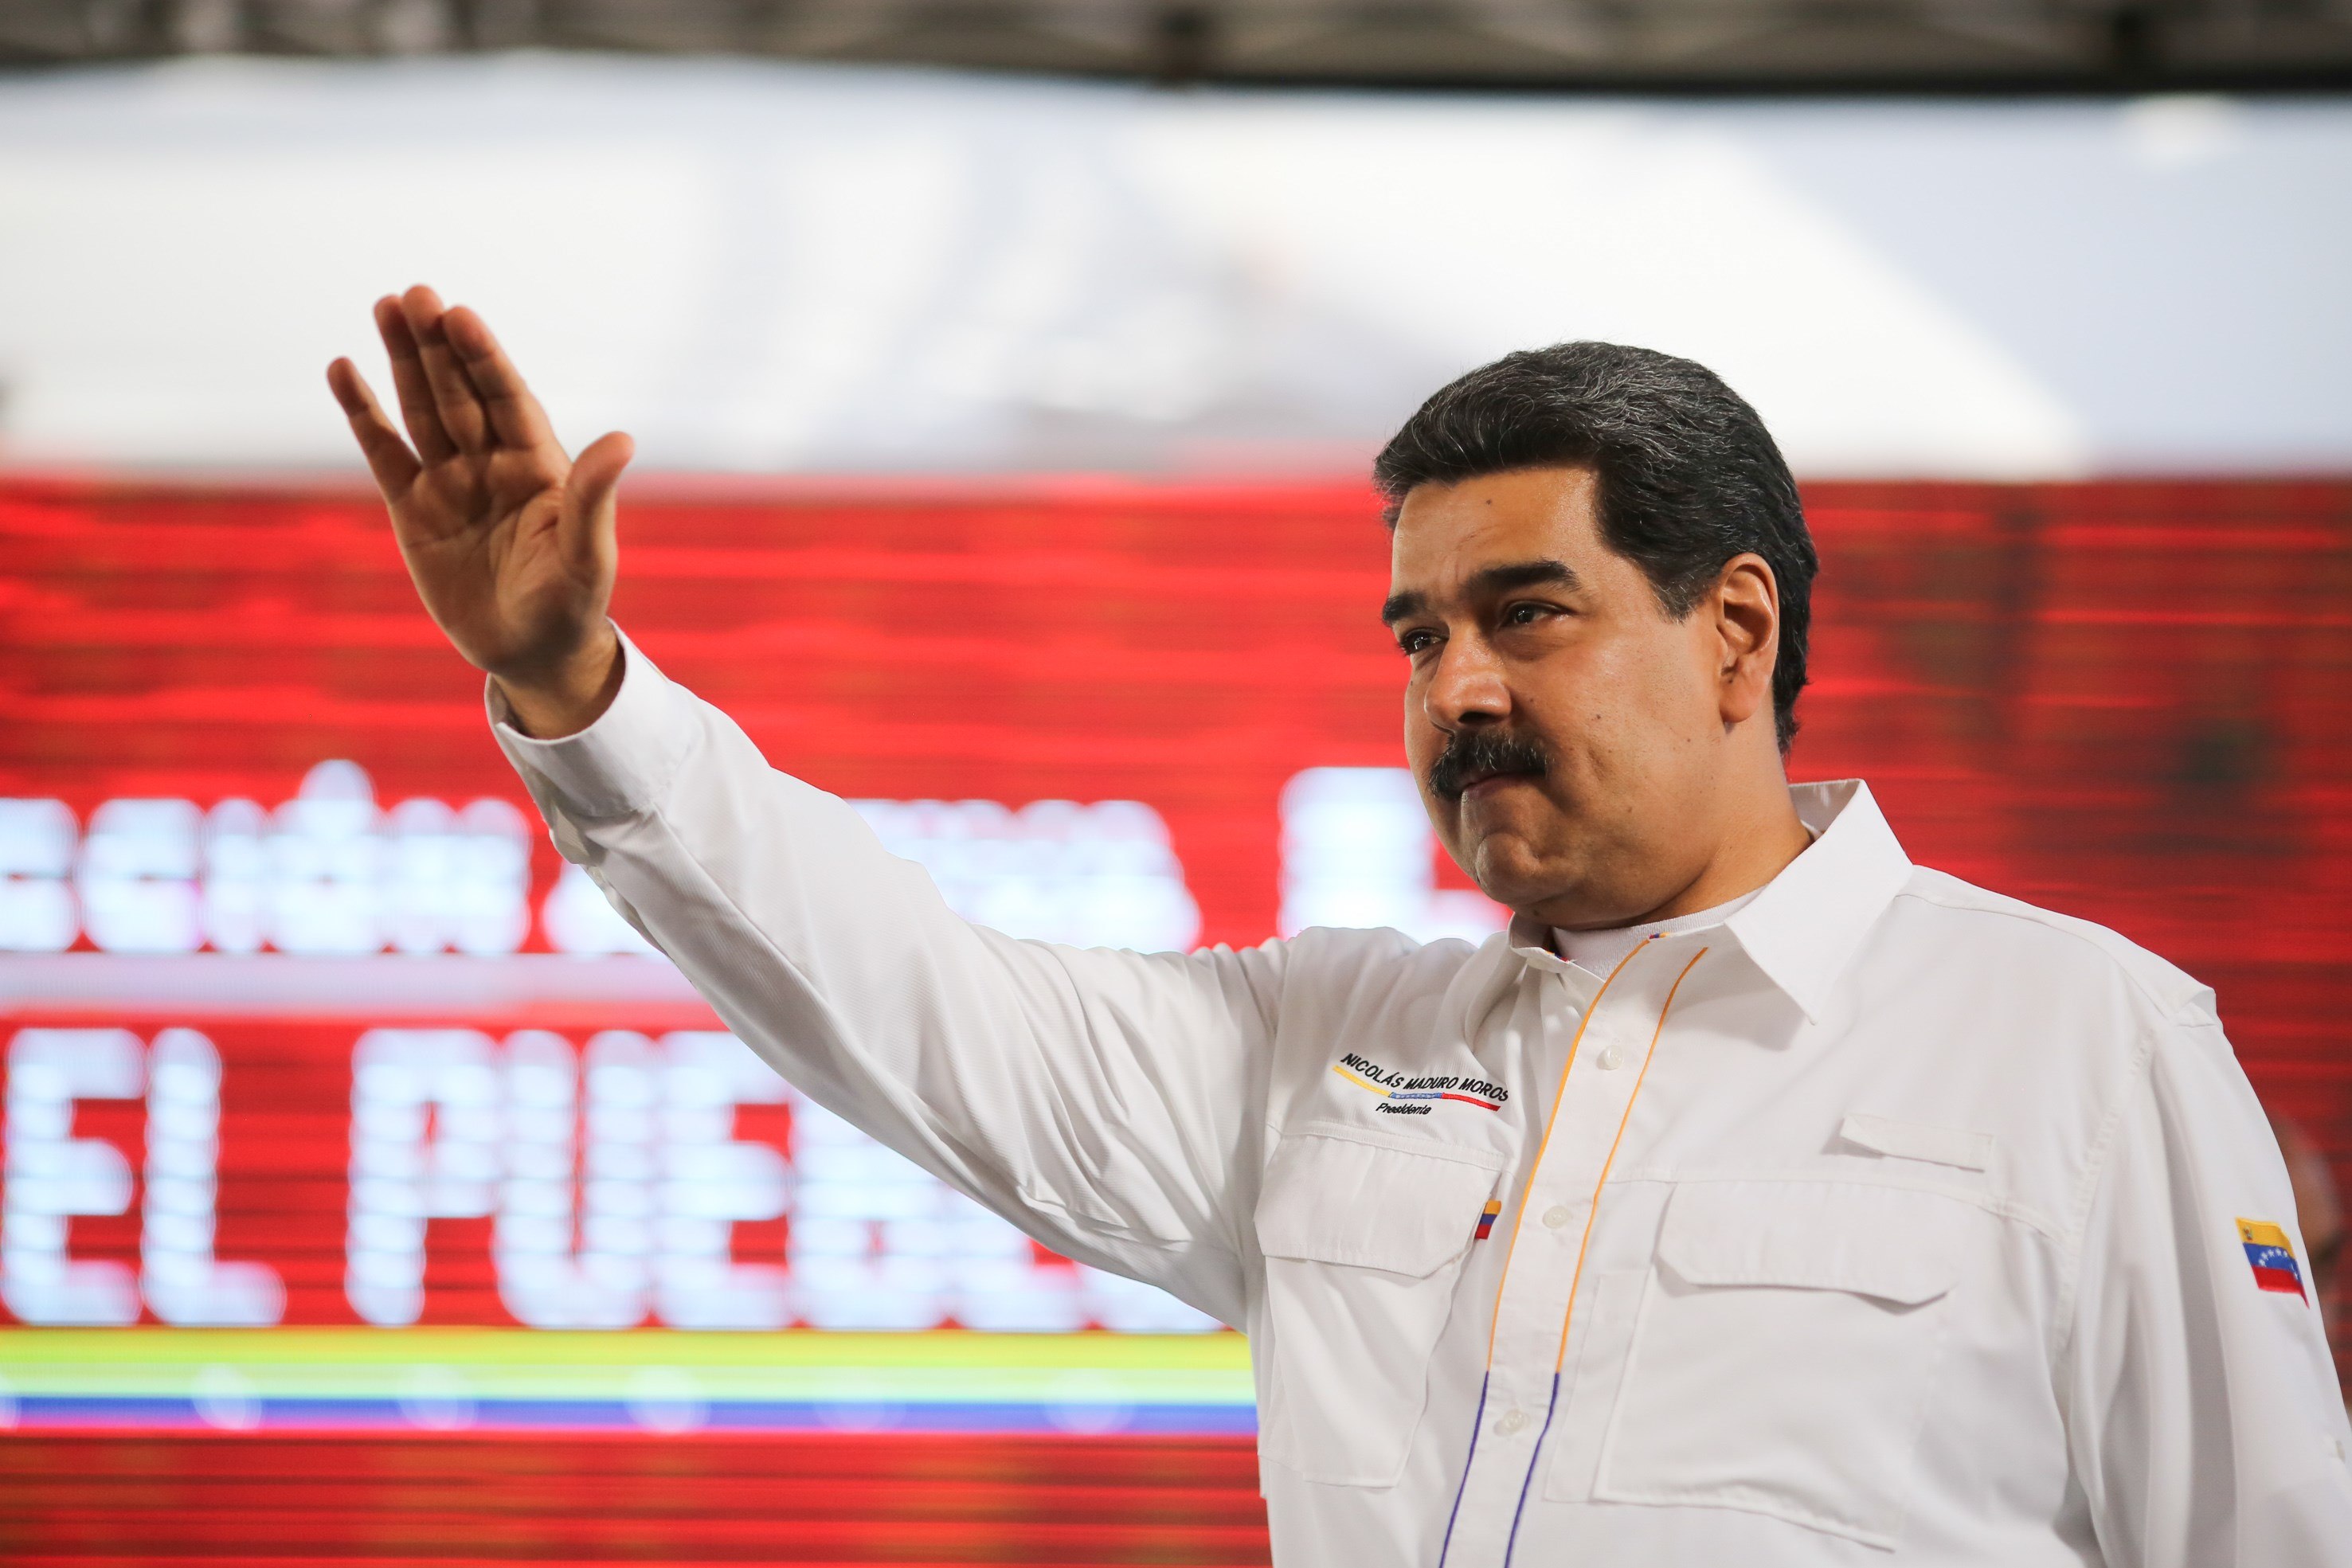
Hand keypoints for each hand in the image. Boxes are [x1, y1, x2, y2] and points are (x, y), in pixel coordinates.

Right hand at [327, 285, 631, 737]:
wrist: (533, 655)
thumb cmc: (572, 605)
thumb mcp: (587, 555)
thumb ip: (594, 497)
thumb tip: (625, 439)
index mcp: (539, 465)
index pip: (507, 398)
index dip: (484, 358)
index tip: (461, 315)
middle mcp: (492, 462)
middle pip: (459, 392)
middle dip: (437, 345)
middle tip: (413, 294)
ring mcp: (451, 482)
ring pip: (421, 409)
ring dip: (403, 361)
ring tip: (384, 307)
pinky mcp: (413, 509)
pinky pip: (384, 452)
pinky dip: (363, 413)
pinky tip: (344, 370)